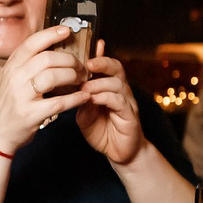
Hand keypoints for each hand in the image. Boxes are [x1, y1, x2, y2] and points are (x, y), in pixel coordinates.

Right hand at [0, 23, 92, 153]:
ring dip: (73, 76)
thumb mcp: (8, 81)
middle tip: (81, 67)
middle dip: (70, 60)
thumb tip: (49, 49)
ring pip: (54, 76)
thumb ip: (25, 66)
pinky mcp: (30, 114)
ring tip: (82, 80)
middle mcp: (14, 79)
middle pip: (47, 58)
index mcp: (10, 68)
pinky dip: (76, 98)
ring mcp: (21, 96)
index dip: (51, 34)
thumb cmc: (5, 108)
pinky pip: (59, 102)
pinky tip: (84, 97)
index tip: (67, 31)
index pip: (31, 44)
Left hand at [75, 43, 148, 165]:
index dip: (98, 56)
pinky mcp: (130, 117)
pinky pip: (120, 102)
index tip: (86, 49)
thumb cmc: (102, 131)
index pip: (107, 66)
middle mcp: (121, 92)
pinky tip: (93, 99)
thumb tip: (72, 87)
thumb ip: (80, 100)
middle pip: (116, 69)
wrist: (119, 153)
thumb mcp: (85, 114)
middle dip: (102, 63)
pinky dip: (106, 98)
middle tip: (87, 64)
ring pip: (117, 84)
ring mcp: (128, 103)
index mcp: (110, 88)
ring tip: (84, 87)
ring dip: (99, 83)